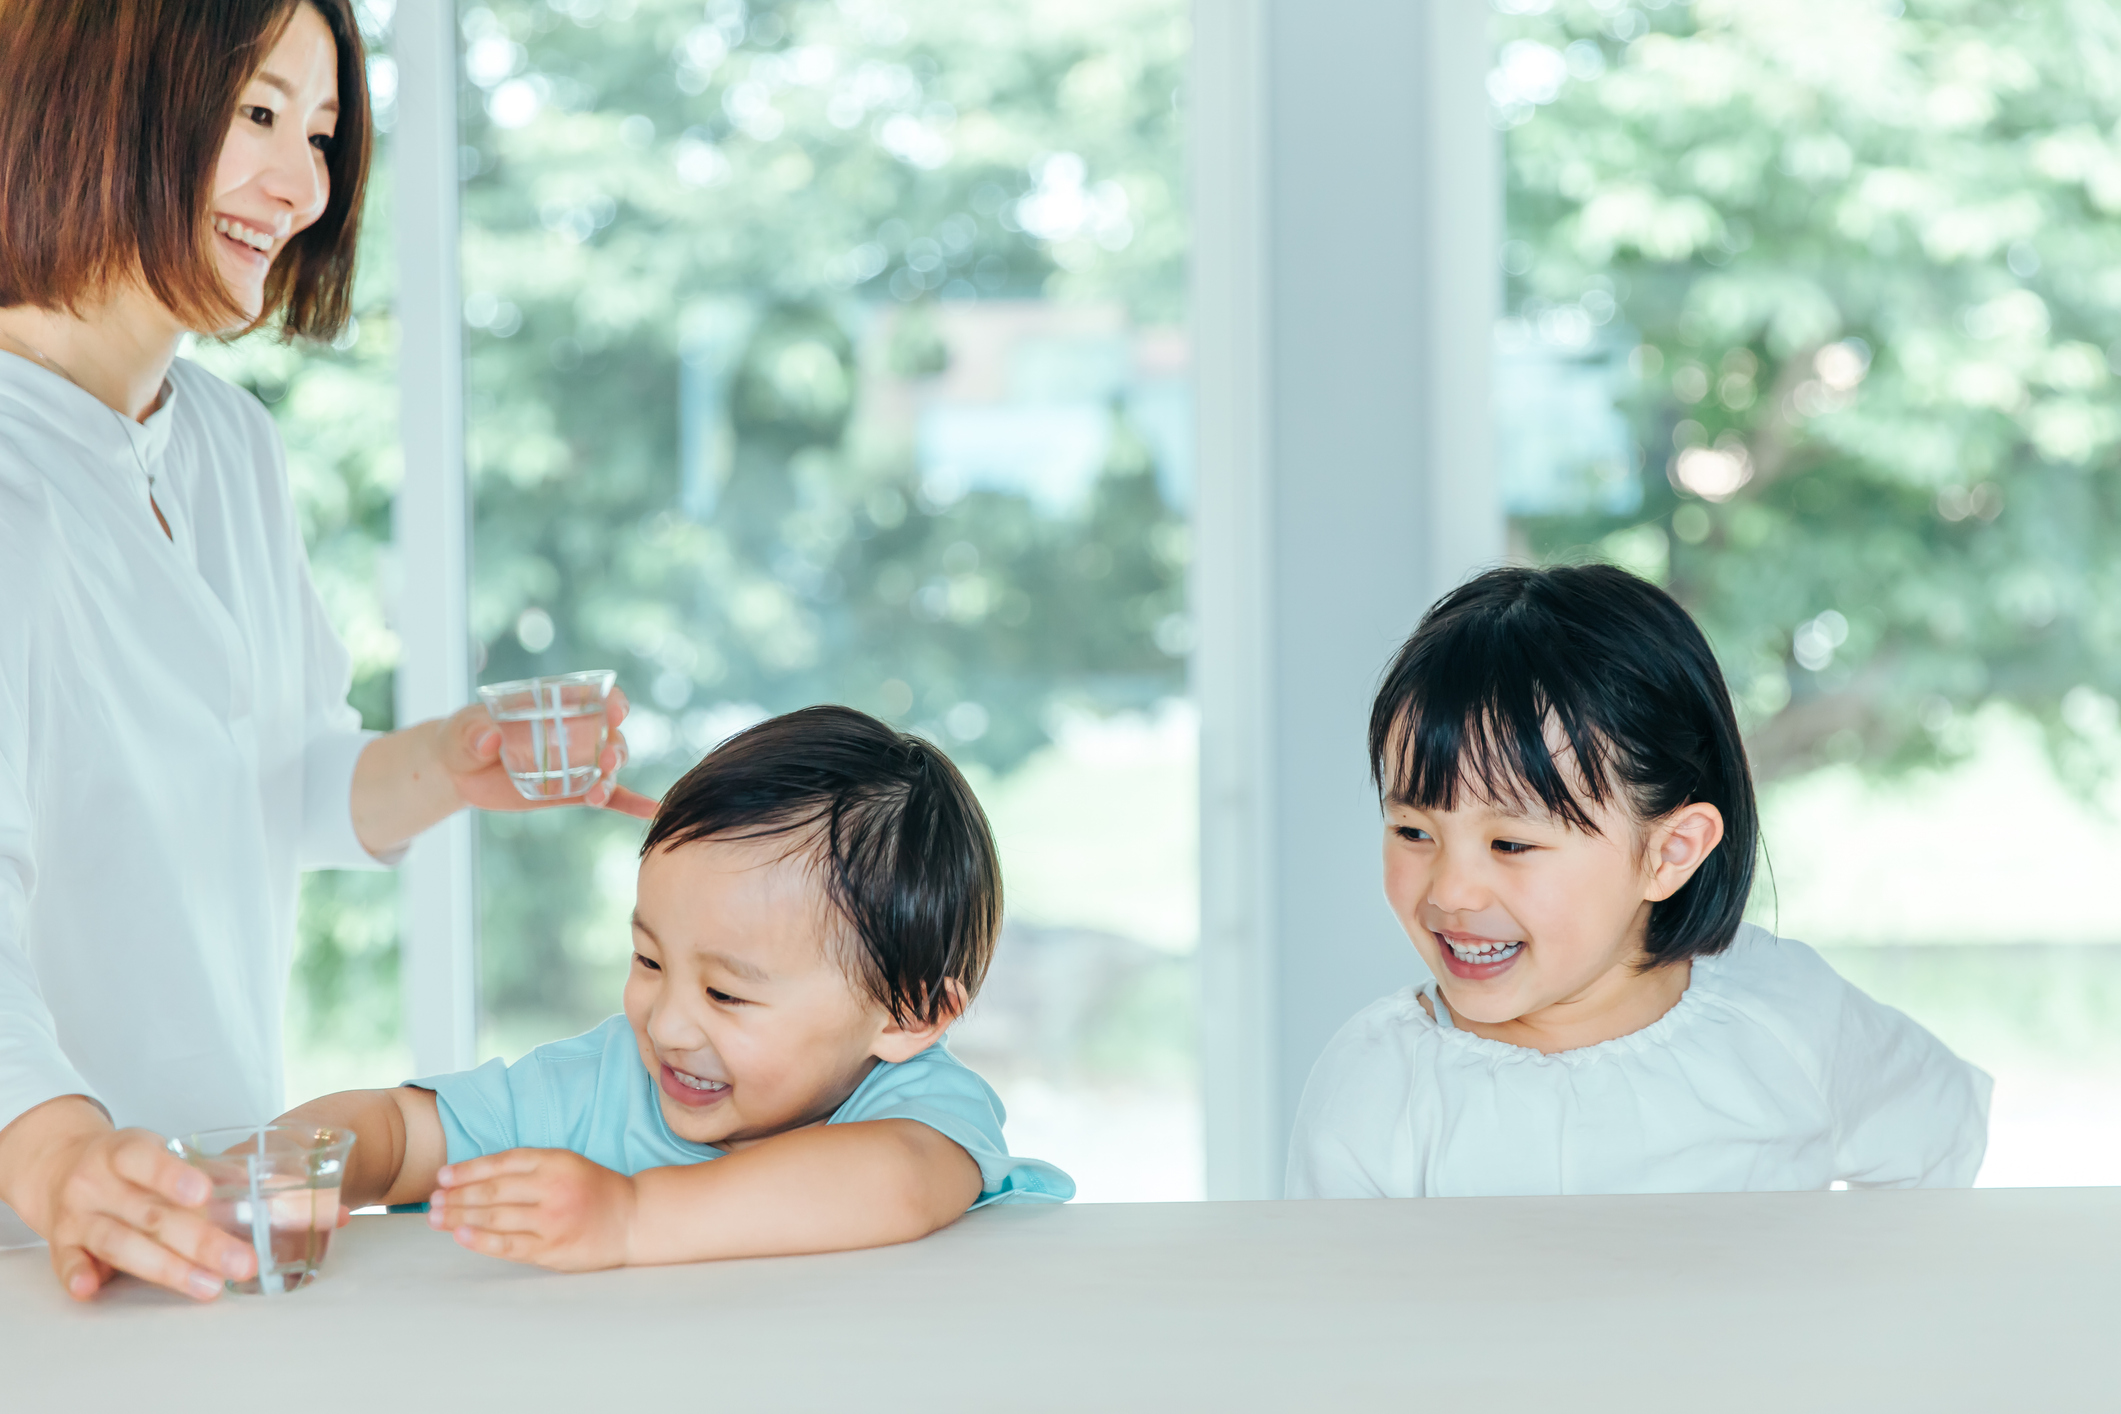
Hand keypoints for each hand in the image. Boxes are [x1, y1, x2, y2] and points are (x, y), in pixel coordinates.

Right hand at [39, 1128, 254, 1301]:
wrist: (57, 1168)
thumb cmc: (124, 1165)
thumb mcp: (158, 1155)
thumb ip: (205, 1171)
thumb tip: (261, 1187)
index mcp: (122, 1153)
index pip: (144, 1160)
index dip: (173, 1177)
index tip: (205, 1193)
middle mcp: (95, 1184)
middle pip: (149, 1215)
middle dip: (200, 1241)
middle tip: (241, 1262)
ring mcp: (76, 1217)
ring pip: (119, 1244)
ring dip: (166, 1268)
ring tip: (209, 1286)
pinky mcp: (61, 1246)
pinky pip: (67, 1263)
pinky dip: (78, 1276)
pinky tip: (91, 1289)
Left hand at [429, 1149, 637, 1271]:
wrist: (633, 1218)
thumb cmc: (593, 1190)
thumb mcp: (566, 1163)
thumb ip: (530, 1166)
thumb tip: (475, 1176)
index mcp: (555, 1161)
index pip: (502, 1163)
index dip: (468, 1170)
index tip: (442, 1177)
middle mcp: (552, 1188)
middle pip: (493, 1191)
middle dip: (458, 1196)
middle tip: (432, 1200)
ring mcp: (552, 1220)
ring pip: (496, 1217)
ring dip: (460, 1217)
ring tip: (436, 1217)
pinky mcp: (552, 1248)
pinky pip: (510, 1245)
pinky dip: (482, 1241)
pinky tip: (461, 1236)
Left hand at [438, 687, 655, 818]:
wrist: (461, 770)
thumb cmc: (464, 737)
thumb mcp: (462, 731)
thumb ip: (474, 731)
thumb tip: (489, 738)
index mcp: (556, 706)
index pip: (595, 697)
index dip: (612, 701)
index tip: (615, 709)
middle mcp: (576, 733)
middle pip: (611, 736)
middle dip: (615, 748)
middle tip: (606, 763)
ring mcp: (577, 764)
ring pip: (609, 768)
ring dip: (612, 778)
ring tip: (597, 794)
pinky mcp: (572, 790)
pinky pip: (608, 795)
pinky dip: (629, 802)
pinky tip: (648, 810)